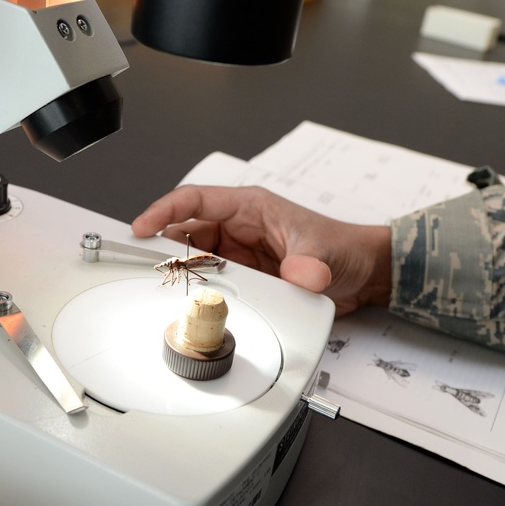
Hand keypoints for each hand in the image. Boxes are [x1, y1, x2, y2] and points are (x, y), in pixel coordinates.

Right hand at [131, 185, 390, 315]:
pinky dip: (201, 292)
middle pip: (187, 233)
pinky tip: (195, 304)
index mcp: (250, 207)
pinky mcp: (246, 278)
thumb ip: (311, 264)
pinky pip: (213, 282)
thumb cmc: (343, 247)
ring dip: (184, 274)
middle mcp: (239, 227)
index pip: (195, 200)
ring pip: (196, 260)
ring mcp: (240, 254)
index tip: (141, 228)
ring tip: (168, 290)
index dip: (164, 211)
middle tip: (147, 269)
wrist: (363, 274)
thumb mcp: (325, 252)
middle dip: (166, 250)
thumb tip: (301, 274)